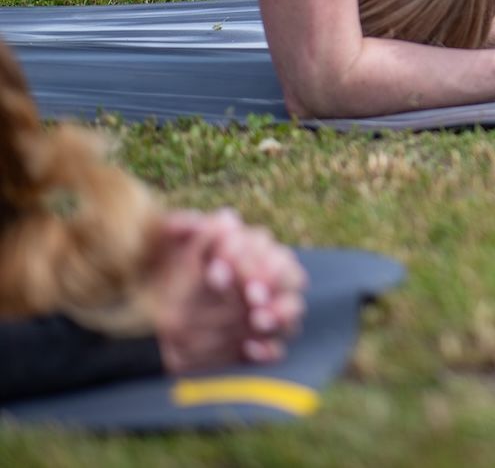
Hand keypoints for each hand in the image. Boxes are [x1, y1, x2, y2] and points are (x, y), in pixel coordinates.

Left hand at [146, 210, 303, 371]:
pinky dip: (269, 349)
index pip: (262, 244)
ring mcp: (259, 314)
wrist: (130, 328)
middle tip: (252, 294)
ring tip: (258, 319)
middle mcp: (258, 282)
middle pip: (290, 275)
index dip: (248, 253)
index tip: (219, 265)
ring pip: (291, 308)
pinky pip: (276, 349)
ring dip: (281, 312)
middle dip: (276, 282)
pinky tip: (250, 348)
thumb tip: (226, 218)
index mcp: (239, 252)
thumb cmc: (149, 280)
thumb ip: (185, 227)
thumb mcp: (157, 249)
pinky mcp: (252, 348)